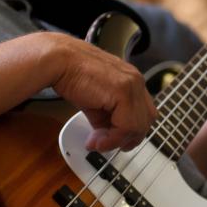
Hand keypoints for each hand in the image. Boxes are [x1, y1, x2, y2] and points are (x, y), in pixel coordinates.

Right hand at [49, 35, 156, 151]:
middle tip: (108, 145)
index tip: (113, 141)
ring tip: (98, 143)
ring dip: (118, 140)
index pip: (143, 112)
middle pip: (146, 120)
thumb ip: (105, 117)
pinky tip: (97, 140)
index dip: (130, 130)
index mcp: (131, 80)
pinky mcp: (123, 91)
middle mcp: (136, 80)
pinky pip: (127, 125)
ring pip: (139, 125)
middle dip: (128, 137)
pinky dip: (113, 138)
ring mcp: (132, 84)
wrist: (59, 61)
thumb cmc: (72, 74)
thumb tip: (105, 135)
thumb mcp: (94, 101)